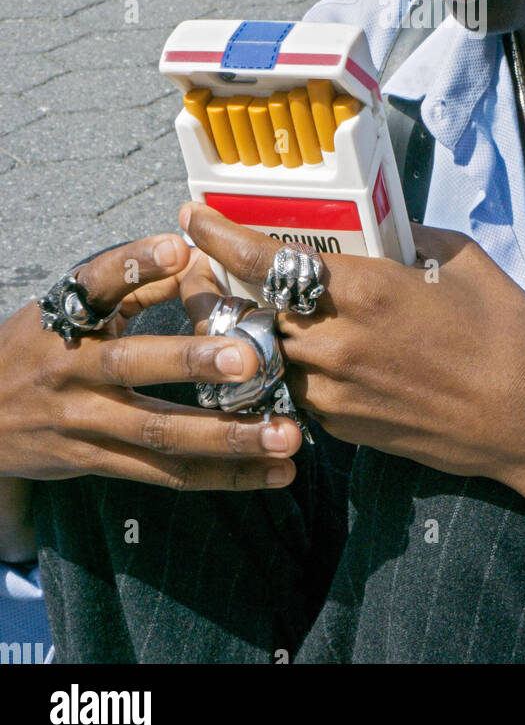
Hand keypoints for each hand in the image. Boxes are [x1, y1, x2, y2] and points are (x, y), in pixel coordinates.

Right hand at [0, 236, 300, 489]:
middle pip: (133, 364)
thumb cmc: (38, 348)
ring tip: (285, 435)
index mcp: (67, 317)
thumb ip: (129, 282)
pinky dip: (223, 476)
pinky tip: (273, 473)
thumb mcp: (67, 307)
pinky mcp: (98, 463)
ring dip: (228, 437)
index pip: (96, 284)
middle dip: (193, 361)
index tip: (178, 248)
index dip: (134, 264)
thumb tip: (193, 254)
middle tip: (250, 359)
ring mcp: (85, 422)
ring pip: (160, 432)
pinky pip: (166, 474)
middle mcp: (73, 368)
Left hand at [179, 205, 524, 490]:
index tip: (192, 214)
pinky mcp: (342, 428)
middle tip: (201, 264)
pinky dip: (284, 366)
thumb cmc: (506, 332)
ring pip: (260, 355)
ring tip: (245, 307)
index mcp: (364, 290)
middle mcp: (336, 343)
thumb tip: (379, 227)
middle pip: (242, 312)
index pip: (264, 261)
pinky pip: (293, 388)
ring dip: (244, 330)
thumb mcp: (460, 258)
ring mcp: (334, 392)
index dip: (218, 236)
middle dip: (213, 287)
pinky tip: (301, 351)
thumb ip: (407, 236)